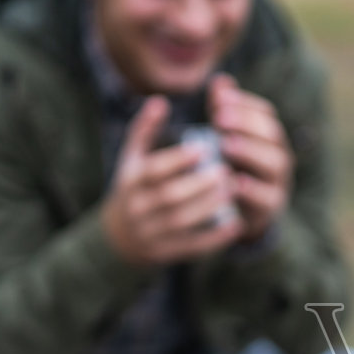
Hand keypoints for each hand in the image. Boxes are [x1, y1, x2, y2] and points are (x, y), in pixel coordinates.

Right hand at [101, 96, 243, 264]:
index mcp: (131, 181)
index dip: (178, 160)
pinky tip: (235, 223)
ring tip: (233, 190)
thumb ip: (145, 130)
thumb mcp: (132, 159)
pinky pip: (191, 246)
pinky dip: (214, 237)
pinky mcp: (165, 252)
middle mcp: (138, 208)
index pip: (153, 170)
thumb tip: (160, 100)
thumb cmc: (133, 188)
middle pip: (169, 197)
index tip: (204, 148)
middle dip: (200, 184)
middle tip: (226, 170)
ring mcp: (151, 232)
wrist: (118, 237)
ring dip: (210, 206)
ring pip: (182, 221)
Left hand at [212, 74, 291, 241]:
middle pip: (272, 134)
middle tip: (219, 118)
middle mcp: (279, 156)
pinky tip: (233, 180)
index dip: (245, 104)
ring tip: (225, 145)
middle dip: (246, 124)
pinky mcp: (271, 207)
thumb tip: (220, 80)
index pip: (265, 113)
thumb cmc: (233, 169)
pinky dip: (252, 189)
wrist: (241, 214)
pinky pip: (267, 197)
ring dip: (250, 151)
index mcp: (269, 137)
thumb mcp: (225, 139)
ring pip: (274, 163)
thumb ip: (222, 112)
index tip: (220, 98)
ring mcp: (279, 182)